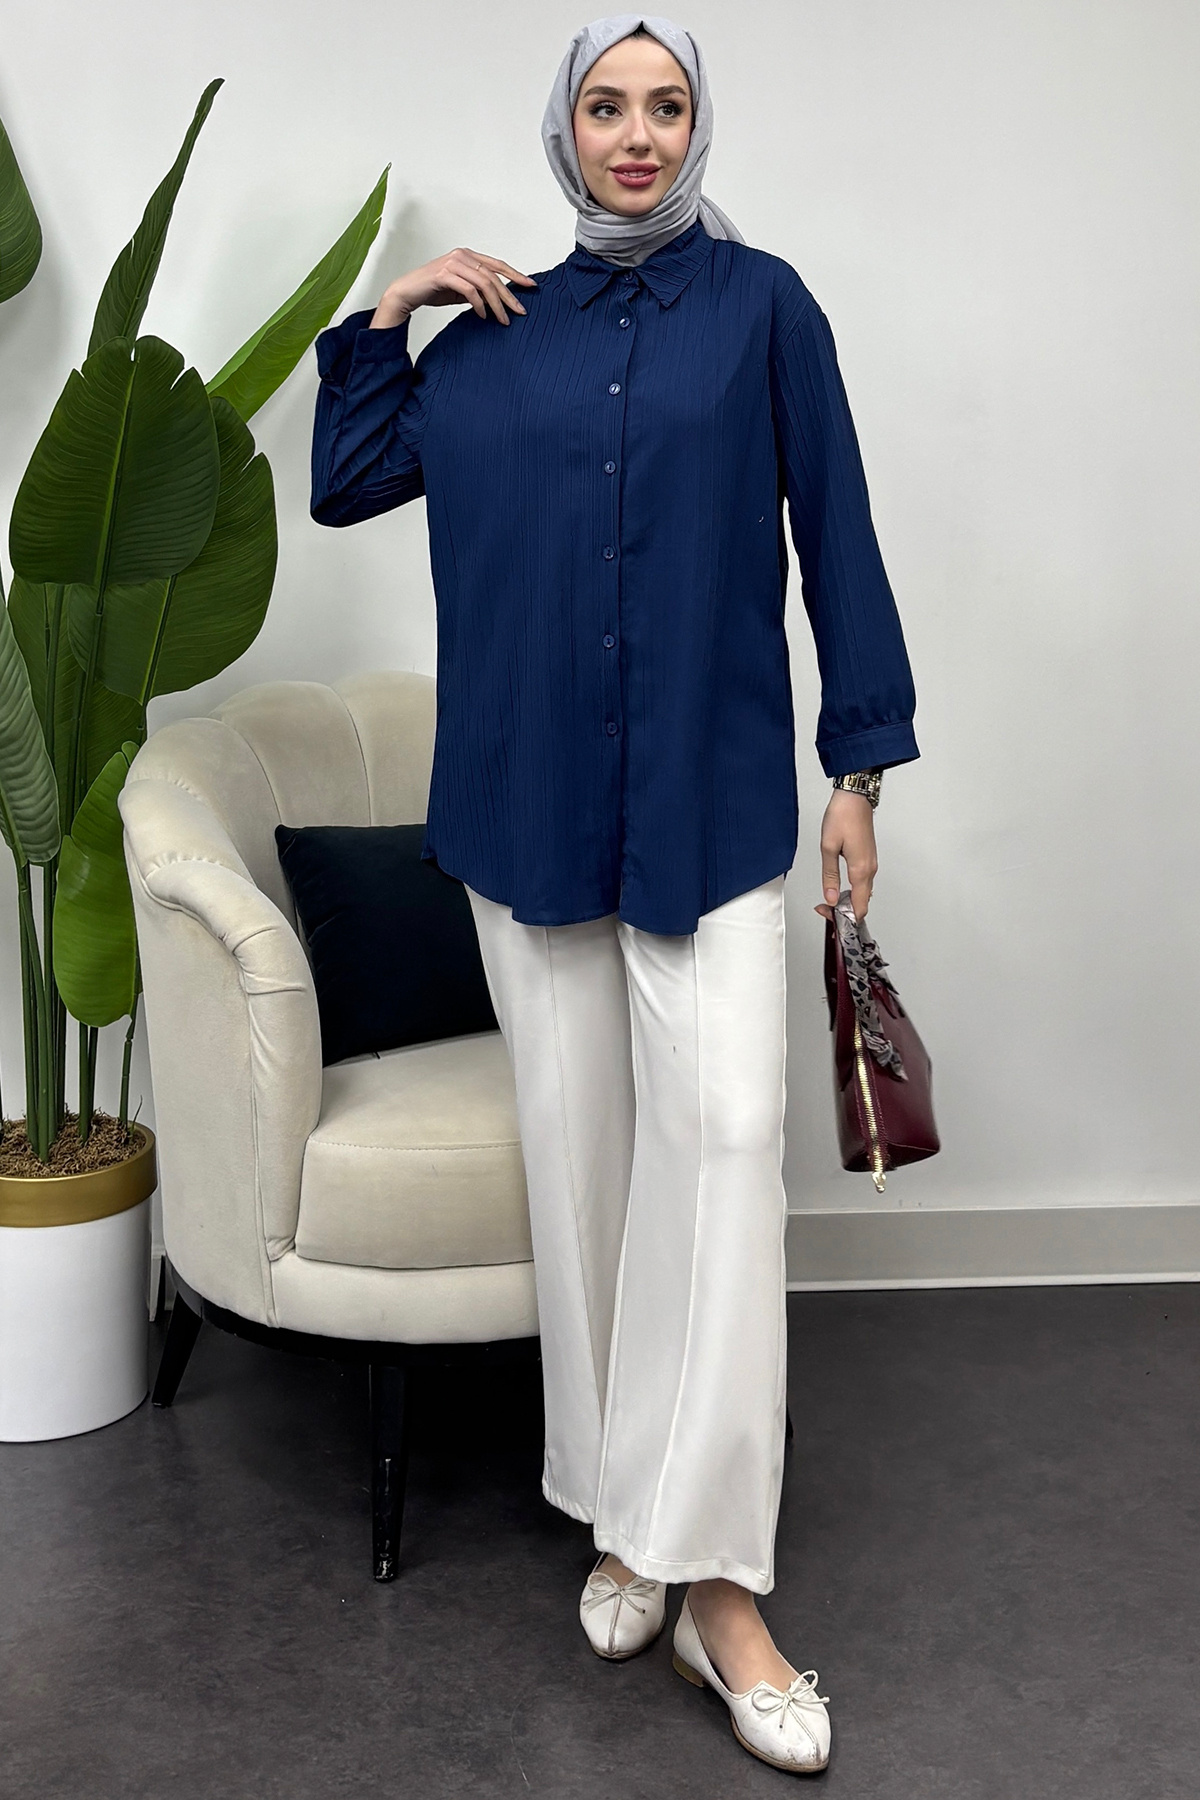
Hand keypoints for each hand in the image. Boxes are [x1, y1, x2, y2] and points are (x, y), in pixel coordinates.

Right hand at [370, 248, 536, 329]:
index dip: (515, 275)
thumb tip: (496, 299)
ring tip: (502, 320)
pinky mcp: (444, 274)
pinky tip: (483, 316)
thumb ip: (477, 290)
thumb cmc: (432, 289)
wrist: (407, 292)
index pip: (497, 265)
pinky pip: (469, 290)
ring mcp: (453, 263)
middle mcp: (462, 255)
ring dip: (496, 304)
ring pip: (484, 283)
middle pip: (493, 276)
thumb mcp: (460, 290)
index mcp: (468, 255)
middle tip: (519, 311)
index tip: (530, 286)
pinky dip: (479, 305)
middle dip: (509, 295)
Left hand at [816, 790, 877, 921]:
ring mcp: (871, 864)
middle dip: (844, 912)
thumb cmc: (842, 817)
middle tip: (824, 909)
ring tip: (829, 902)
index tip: (827, 914)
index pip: (858, 906)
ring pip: (864, 894)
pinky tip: (840, 890)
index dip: (843, 917)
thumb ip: (829, 876)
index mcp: (860, 870)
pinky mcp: (869, 858)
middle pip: (862, 903)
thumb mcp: (828, 847)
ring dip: (849, 902)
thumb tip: (830, 897)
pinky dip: (853, 891)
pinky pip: (864, 883)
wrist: (855, 798)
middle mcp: (870, 869)